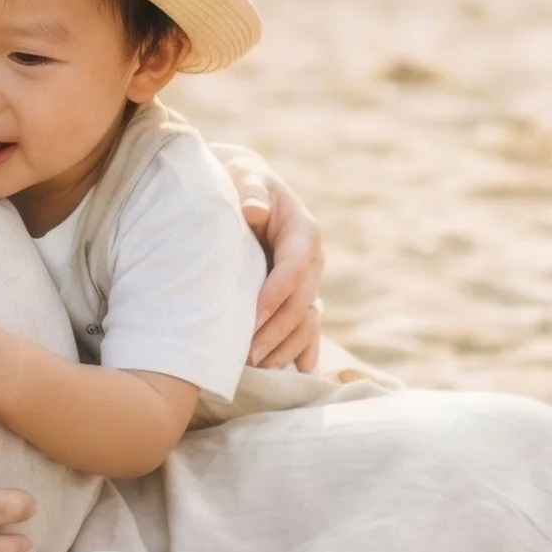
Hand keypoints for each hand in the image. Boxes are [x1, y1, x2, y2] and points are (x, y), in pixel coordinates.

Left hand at [222, 151, 323, 368]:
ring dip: (285, 347)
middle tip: (248, 356)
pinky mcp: (298, 298)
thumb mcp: (245, 176)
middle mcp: (311, 261)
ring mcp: (308, 283)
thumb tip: (255, 210)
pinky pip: (307, 330)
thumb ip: (250, 190)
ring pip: (306, 322)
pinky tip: (295, 375)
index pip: (294, 267)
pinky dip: (302, 353)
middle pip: (301, 302)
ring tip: (256, 369)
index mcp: (304, 231)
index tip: (253, 316)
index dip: (277, 293)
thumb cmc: (240, 181)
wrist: (243, 190)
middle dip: (276, 330)